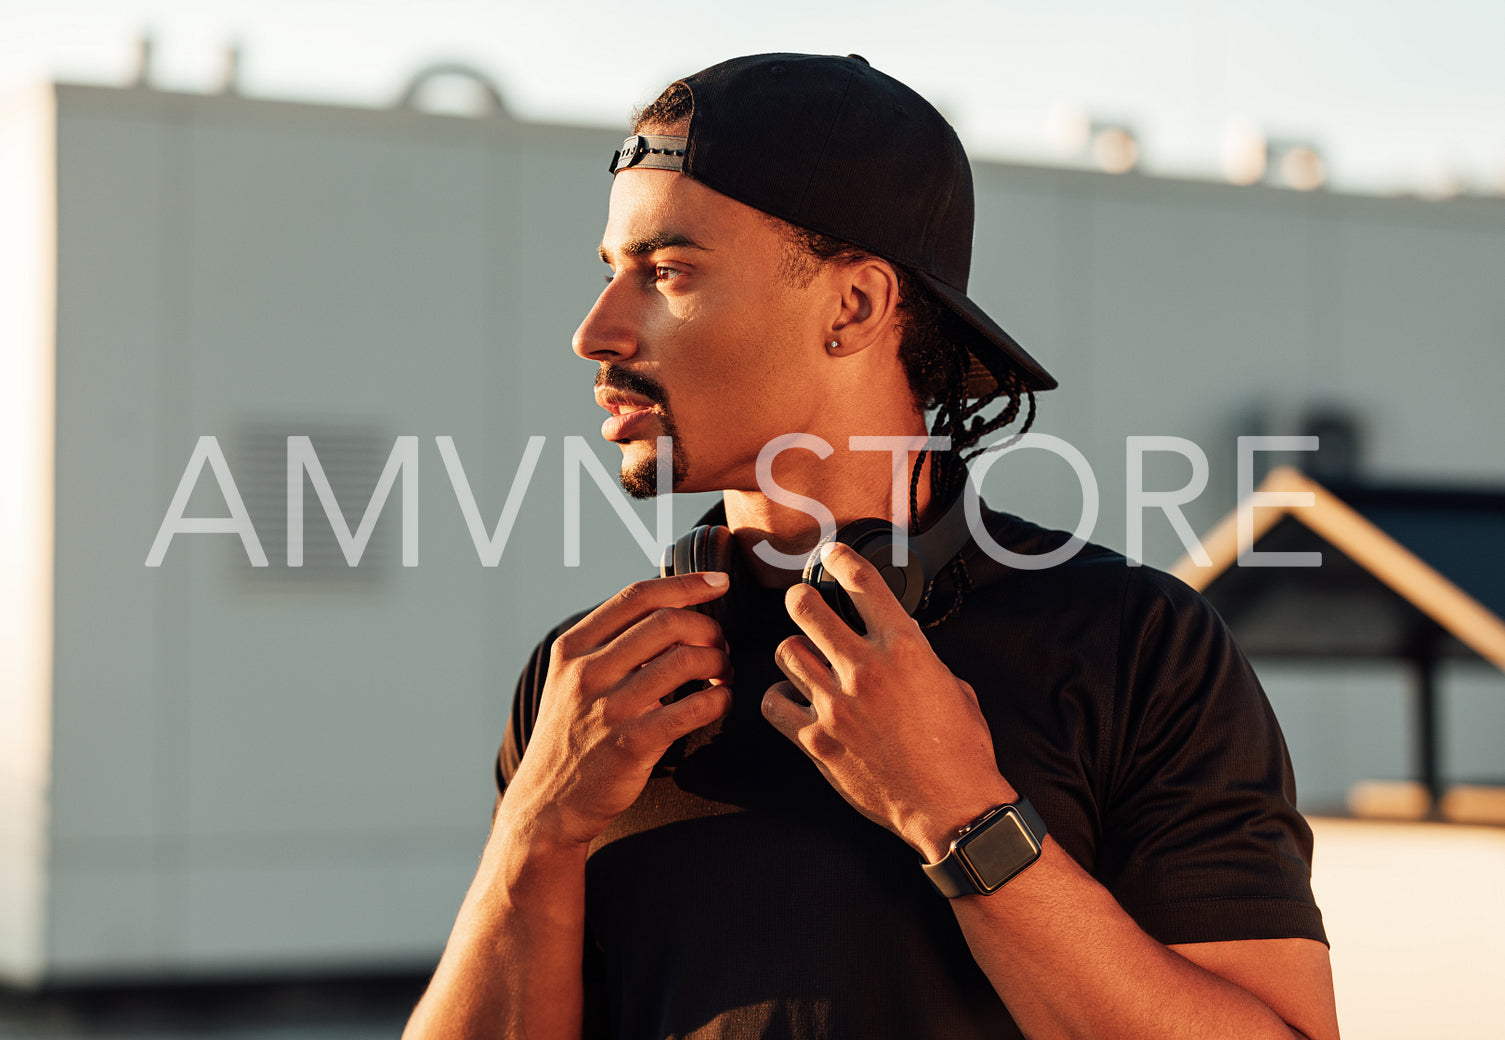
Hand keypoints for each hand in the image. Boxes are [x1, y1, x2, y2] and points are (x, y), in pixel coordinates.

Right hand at [503, 572, 733, 848]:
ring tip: (722, 673)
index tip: (718, 584)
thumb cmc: (572, 734)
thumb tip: (670, 607)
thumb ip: (610, 643)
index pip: (637, 596)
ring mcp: (610, 708)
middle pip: (668, 622)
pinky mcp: (632, 744)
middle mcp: (588, 672)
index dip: (685, 584)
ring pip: (686, 660)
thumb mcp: (572, 679)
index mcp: (573, 648)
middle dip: (708, 628)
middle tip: (719, 645)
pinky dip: (720, 699)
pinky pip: (694, 708)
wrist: (548, 803)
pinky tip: (720, 702)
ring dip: (719, 662)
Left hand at [761, 543, 1012, 860]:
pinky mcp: (816, 740)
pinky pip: (773, 703)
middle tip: (803, 602)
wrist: (952, 807)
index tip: (832, 556)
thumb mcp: (953, 686)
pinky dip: (780, 699)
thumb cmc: (960, 750)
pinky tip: (794, 701)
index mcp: (904, 648)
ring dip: (795, 652)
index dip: (840, 558)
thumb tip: (896, 647)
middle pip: (806, 607)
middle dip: (801, 599)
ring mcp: (835, 704)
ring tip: (806, 661)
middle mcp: (865, 669)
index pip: (861, 581)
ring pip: (786, 651)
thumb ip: (918, 658)